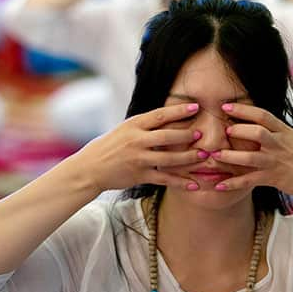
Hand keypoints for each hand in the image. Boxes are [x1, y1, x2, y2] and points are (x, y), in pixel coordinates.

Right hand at [77, 103, 205, 191]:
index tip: (196, 107)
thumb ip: (144, 125)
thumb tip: (169, 116)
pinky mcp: (139, 175)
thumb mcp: (124, 129)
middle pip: (167, 137)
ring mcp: (138, 159)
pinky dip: (180, 182)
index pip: (160, 115)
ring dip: (188, 158)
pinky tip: (193, 184)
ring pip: (169, 159)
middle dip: (187, 135)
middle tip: (202, 134)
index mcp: (133, 125)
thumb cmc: (109, 146)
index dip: (179, 111)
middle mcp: (136, 140)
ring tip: (203, 156)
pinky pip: (164, 179)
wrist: (89, 168)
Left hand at [208, 103, 292, 198]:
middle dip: (238, 129)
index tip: (226, 106)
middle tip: (222, 129)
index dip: (243, 109)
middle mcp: (279, 144)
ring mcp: (275, 161)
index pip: (263, 115)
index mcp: (284, 131)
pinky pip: (250, 180)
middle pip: (257, 132)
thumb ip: (275, 130)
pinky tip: (219, 184)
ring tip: (215, 155)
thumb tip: (256, 120)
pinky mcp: (273, 178)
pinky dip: (234, 183)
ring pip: (251, 157)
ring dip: (231, 156)